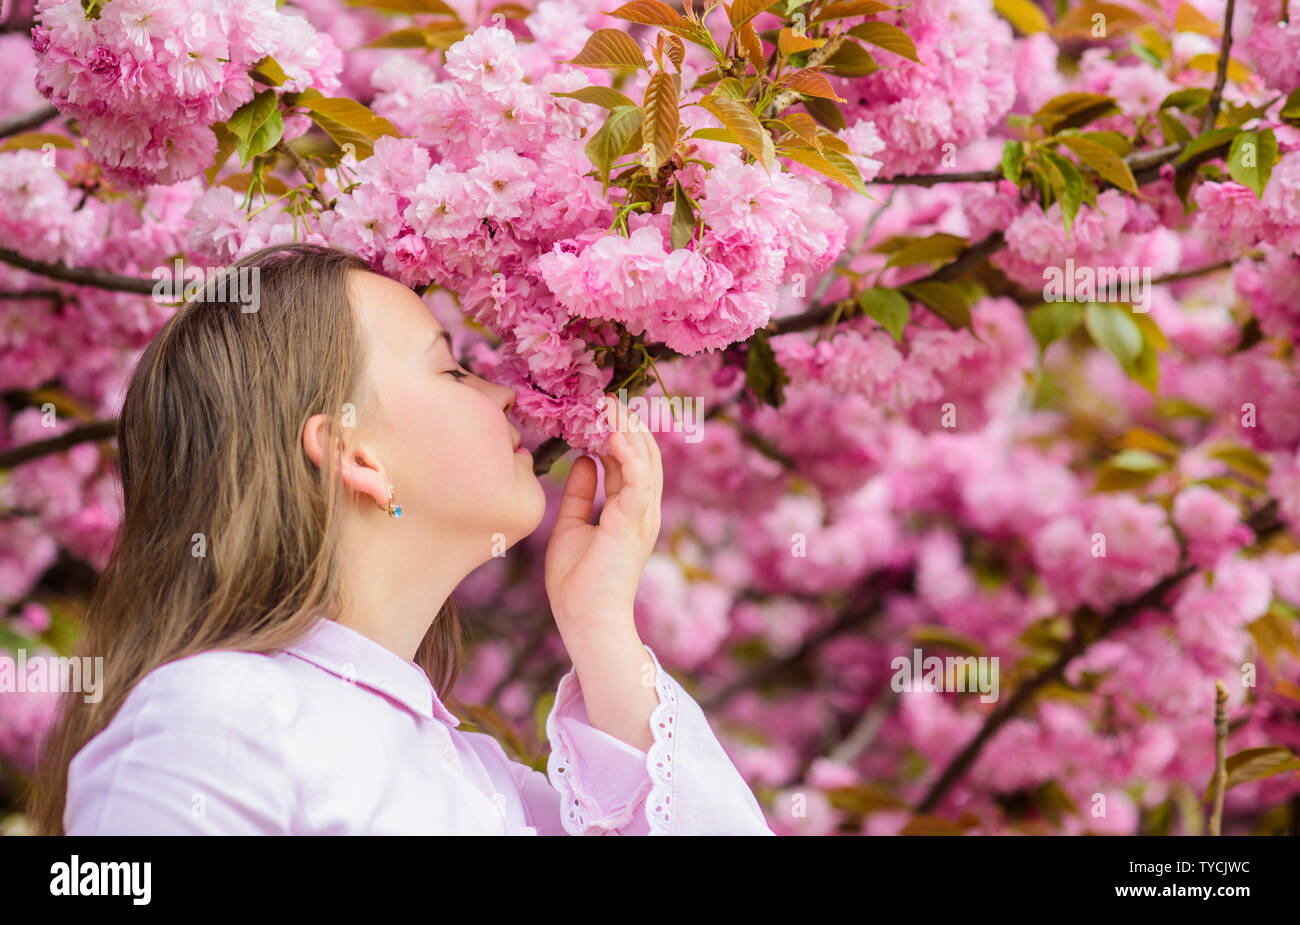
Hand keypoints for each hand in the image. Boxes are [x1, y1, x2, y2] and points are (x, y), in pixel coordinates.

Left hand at [545, 394, 662, 641]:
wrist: (586, 620)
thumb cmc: (578, 581)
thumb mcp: (573, 525)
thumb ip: (581, 493)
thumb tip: (583, 460)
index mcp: (629, 507)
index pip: (630, 457)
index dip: (616, 429)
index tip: (596, 406)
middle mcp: (642, 507)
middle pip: (644, 451)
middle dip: (625, 420)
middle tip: (604, 395)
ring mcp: (642, 515)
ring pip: (645, 459)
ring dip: (628, 428)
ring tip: (608, 403)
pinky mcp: (634, 524)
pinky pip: (639, 481)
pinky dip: (629, 455)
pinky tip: (613, 433)